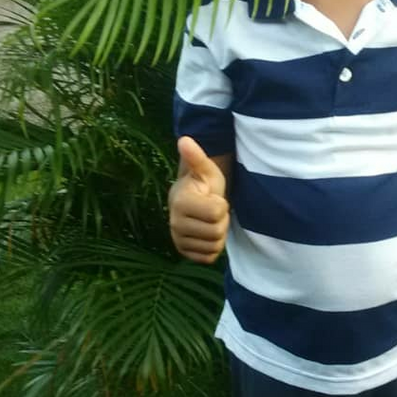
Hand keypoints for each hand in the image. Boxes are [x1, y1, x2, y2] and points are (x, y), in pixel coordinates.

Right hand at [168, 136, 228, 263]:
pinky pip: (209, 257)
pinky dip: (213, 248)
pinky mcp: (184, 253)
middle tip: (213, 210)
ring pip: (214, 246)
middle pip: (216, 231)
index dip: (221, 205)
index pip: (217, 213)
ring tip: (210, 221)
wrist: (191, 201)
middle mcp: (175, 224)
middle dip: (221, 220)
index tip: (213, 198)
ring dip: (218, 234)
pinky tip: (207, 233)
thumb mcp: (205, 169)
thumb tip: (184, 139)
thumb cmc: (203, 184)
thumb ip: (196, 157)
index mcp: (180, 203)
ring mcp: (178, 240)